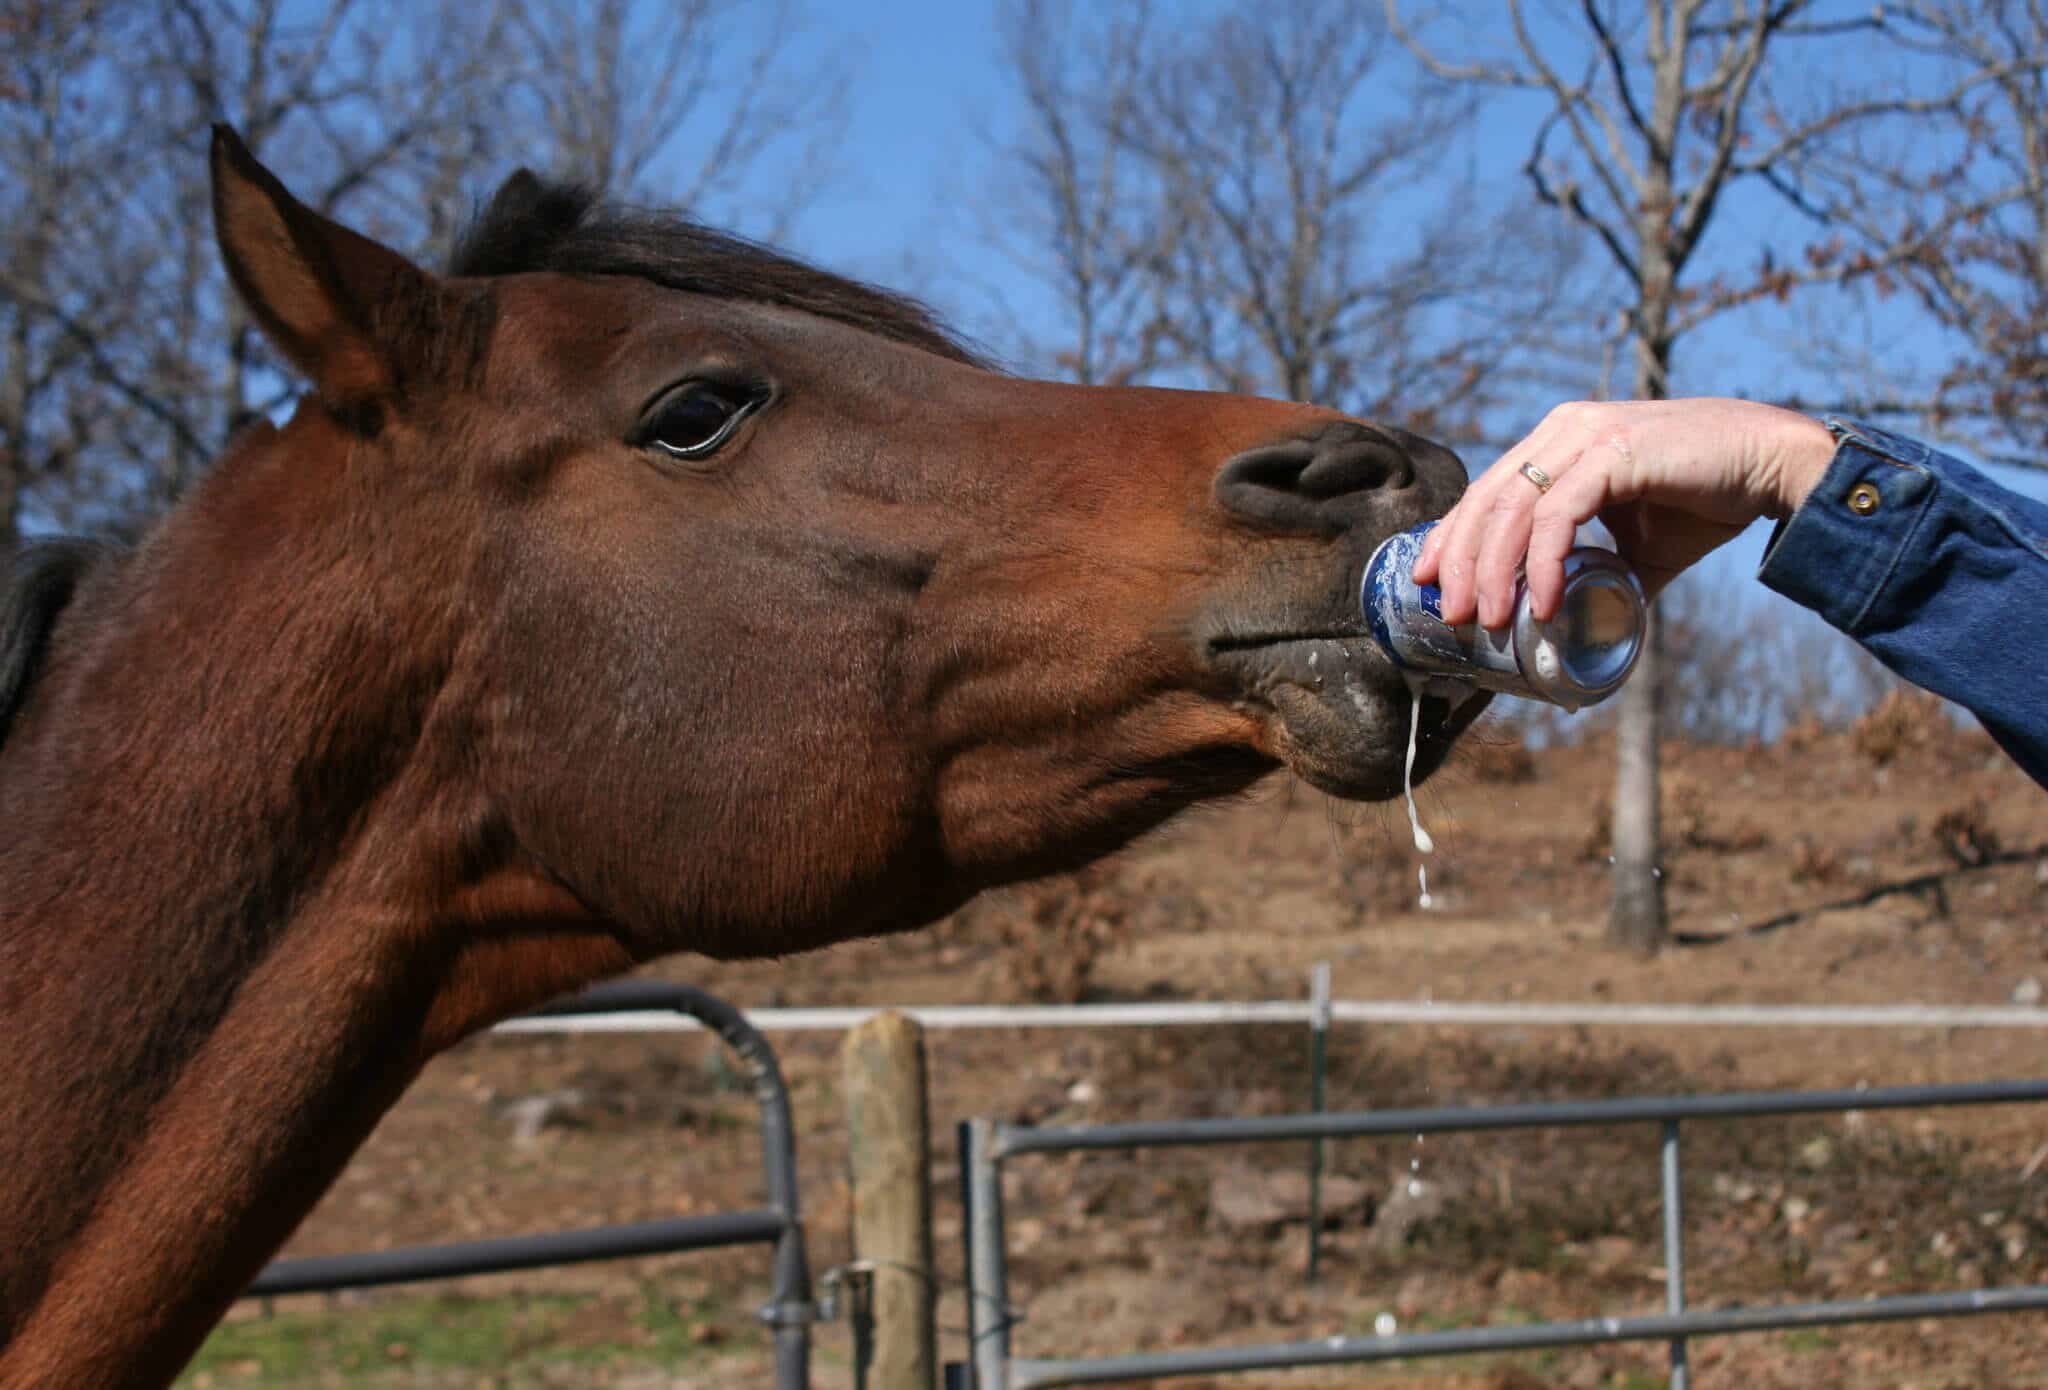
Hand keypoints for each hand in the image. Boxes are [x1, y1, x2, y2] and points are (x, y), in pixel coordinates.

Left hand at [1413, 398, 1837, 626]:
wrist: (1774, 466)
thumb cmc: (1708, 499)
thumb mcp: (1638, 544)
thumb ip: (1602, 574)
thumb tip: (1578, 628)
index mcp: (1559, 442)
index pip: (1488, 492)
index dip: (1452, 538)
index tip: (1429, 582)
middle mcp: (1564, 431)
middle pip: (1488, 501)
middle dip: (1461, 562)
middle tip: (1451, 614)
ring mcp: (1587, 436)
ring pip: (1514, 510)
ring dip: (1494, 571)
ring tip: (1489, 621)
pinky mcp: (1615, 454)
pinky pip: (1560, 515)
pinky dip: (1543, 563)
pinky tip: (1540, 602)